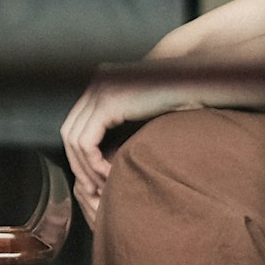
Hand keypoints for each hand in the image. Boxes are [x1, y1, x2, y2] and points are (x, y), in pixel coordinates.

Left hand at [61, 66, 194, 217]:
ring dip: (87, 168)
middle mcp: (95, 88)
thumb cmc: (180, 95)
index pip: (75, 127)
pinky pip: (87, 142)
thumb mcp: (145, 111)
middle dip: (79, 165)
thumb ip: (125, 124)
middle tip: (94, 189)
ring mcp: (99, 93)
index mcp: (100, 88)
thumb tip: (111, 155)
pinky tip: (111, 173)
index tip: (95, 178)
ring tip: (104, 185)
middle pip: (69, 134)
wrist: (195, 75)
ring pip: (73, 140)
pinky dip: (94, 163)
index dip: (81, 156)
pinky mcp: (108, 103)